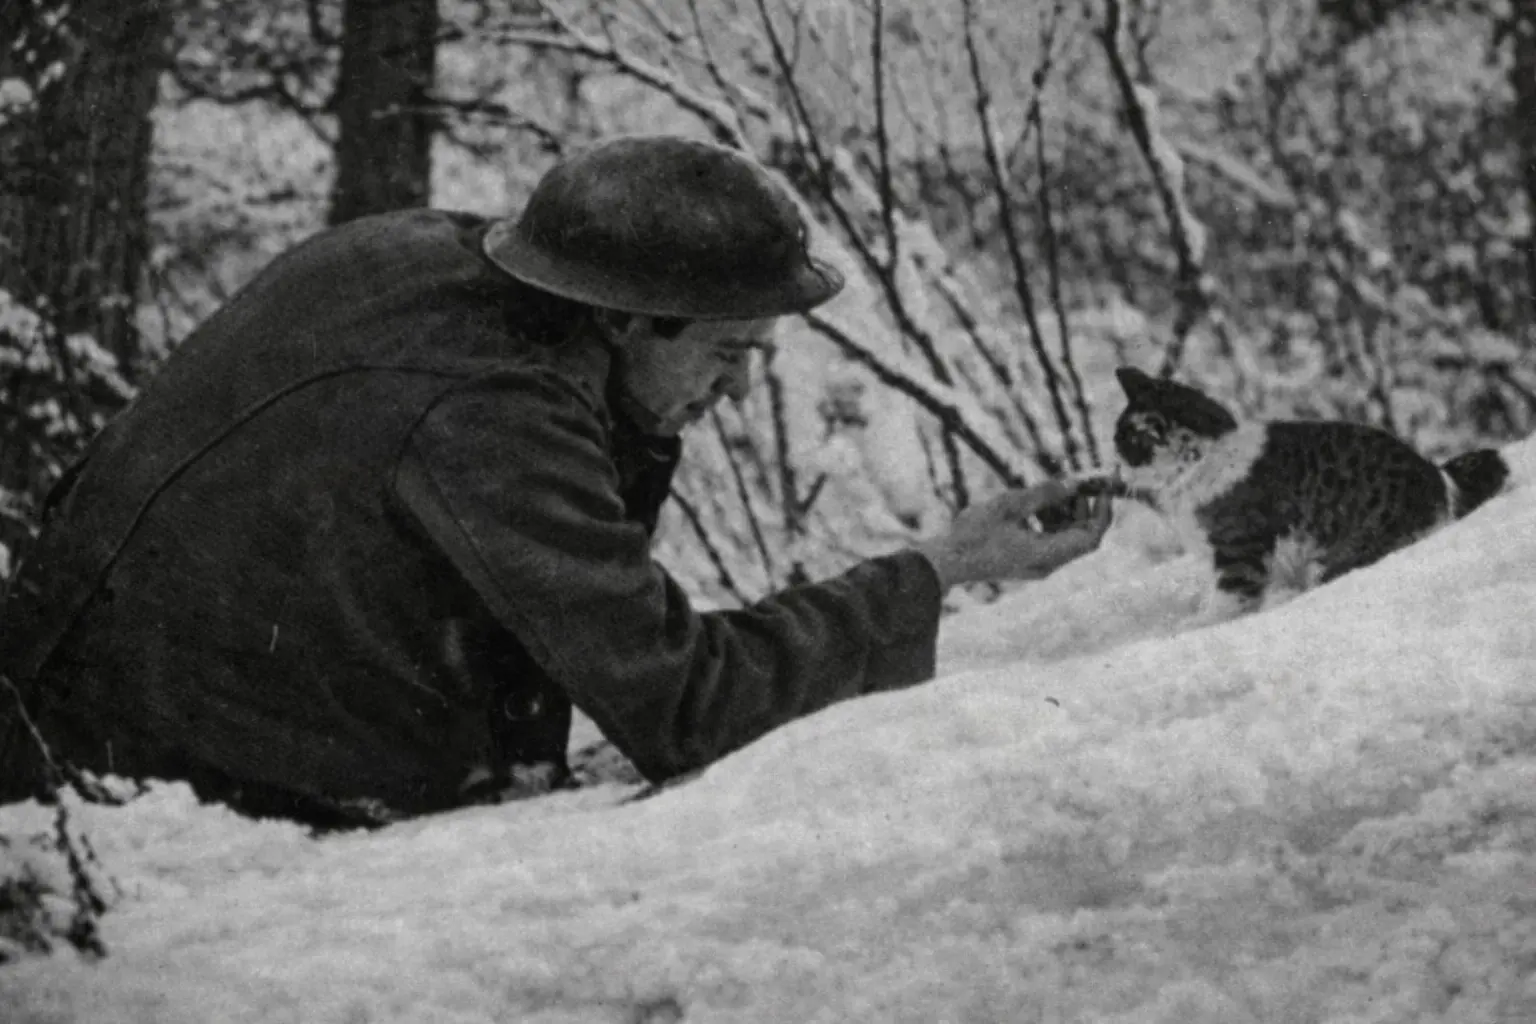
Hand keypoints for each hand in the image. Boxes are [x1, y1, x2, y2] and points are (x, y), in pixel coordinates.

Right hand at [913, 479, 1112, 590]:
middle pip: (1080, 536)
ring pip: (1065, 536)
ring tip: (1048, 489)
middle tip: (1075, 481)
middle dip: (1082, 507)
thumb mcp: (1009, 506)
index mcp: (1047, 554)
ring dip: (1064, 511)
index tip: (1104, 487)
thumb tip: (1074, 483)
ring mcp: (1036, 564)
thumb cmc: (973, 534)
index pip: (1091, 537)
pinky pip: (1049, 539)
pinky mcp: (1025, 560)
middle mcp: (1047, 564)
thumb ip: (1044, 494)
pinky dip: (1049, 520)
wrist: (945, 562)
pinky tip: (1034, 503)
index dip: (1103, 511)